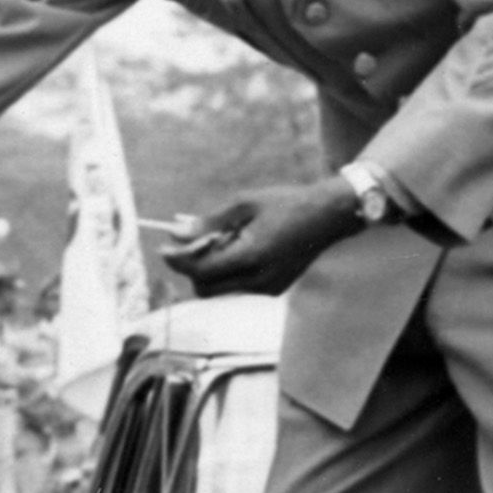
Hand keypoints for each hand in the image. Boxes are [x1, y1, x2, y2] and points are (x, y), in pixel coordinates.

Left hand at [165, 179, 361, 299]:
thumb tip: (176, 233)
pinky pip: (238, 286)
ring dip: (210, 269)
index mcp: (252, 256)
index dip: (178, 261)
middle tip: (188, 243)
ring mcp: (268, 288)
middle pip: (206, 287)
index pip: (201, 271)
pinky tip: (238, 246)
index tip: (163, 248)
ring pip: (221, 289)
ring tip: (220, 239)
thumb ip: (209, 222)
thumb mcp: (244, 204)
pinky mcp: (273, 289)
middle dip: (191, 268)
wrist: (329, 216)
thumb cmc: (286, 203)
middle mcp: (260, 279)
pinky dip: (228, 270)